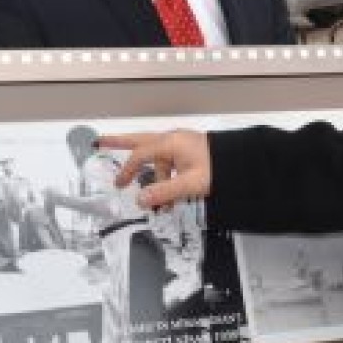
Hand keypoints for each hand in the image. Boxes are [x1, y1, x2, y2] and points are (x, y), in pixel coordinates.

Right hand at [96, 130, 210, 208]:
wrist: (242, 163)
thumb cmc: (219, 168)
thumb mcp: (189, 184)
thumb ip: (164, 192)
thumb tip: (140, 199)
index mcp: (170, 143)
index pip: (141, 155)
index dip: (128, 170)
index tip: (120, 184)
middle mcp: (173, 140)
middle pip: (140, 141)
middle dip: (120, 143)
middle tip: (100, 141)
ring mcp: (181, 144)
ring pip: (157, 158)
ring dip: (152, 178)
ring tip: (154, 202)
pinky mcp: (188, 152)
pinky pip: (169, 164)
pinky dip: (165, 178)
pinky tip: (168, 196)